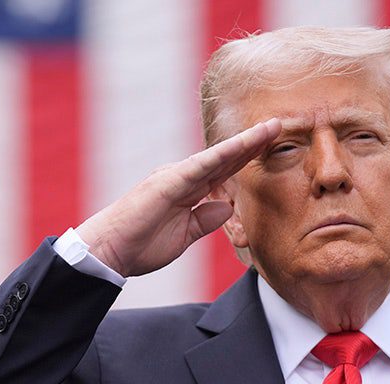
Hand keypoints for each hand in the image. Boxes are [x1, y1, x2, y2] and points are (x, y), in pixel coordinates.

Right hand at [74, 118, 280, 276]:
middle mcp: (182, 177)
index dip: (247, 158)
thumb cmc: (140, 245)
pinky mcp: (168, 183)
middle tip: (280, 126)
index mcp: (186, 189)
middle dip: (253, 143)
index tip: (272, 146)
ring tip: (271, 128)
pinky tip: (243, 145)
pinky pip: (201, 166)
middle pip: (225, 157)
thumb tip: (227, 207)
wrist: (109, 251)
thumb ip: (205, 220)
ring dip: (245, 143)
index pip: (223, 170)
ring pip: (217, 156)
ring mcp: (175, 177)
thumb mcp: (183, 235)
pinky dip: (223, 155)